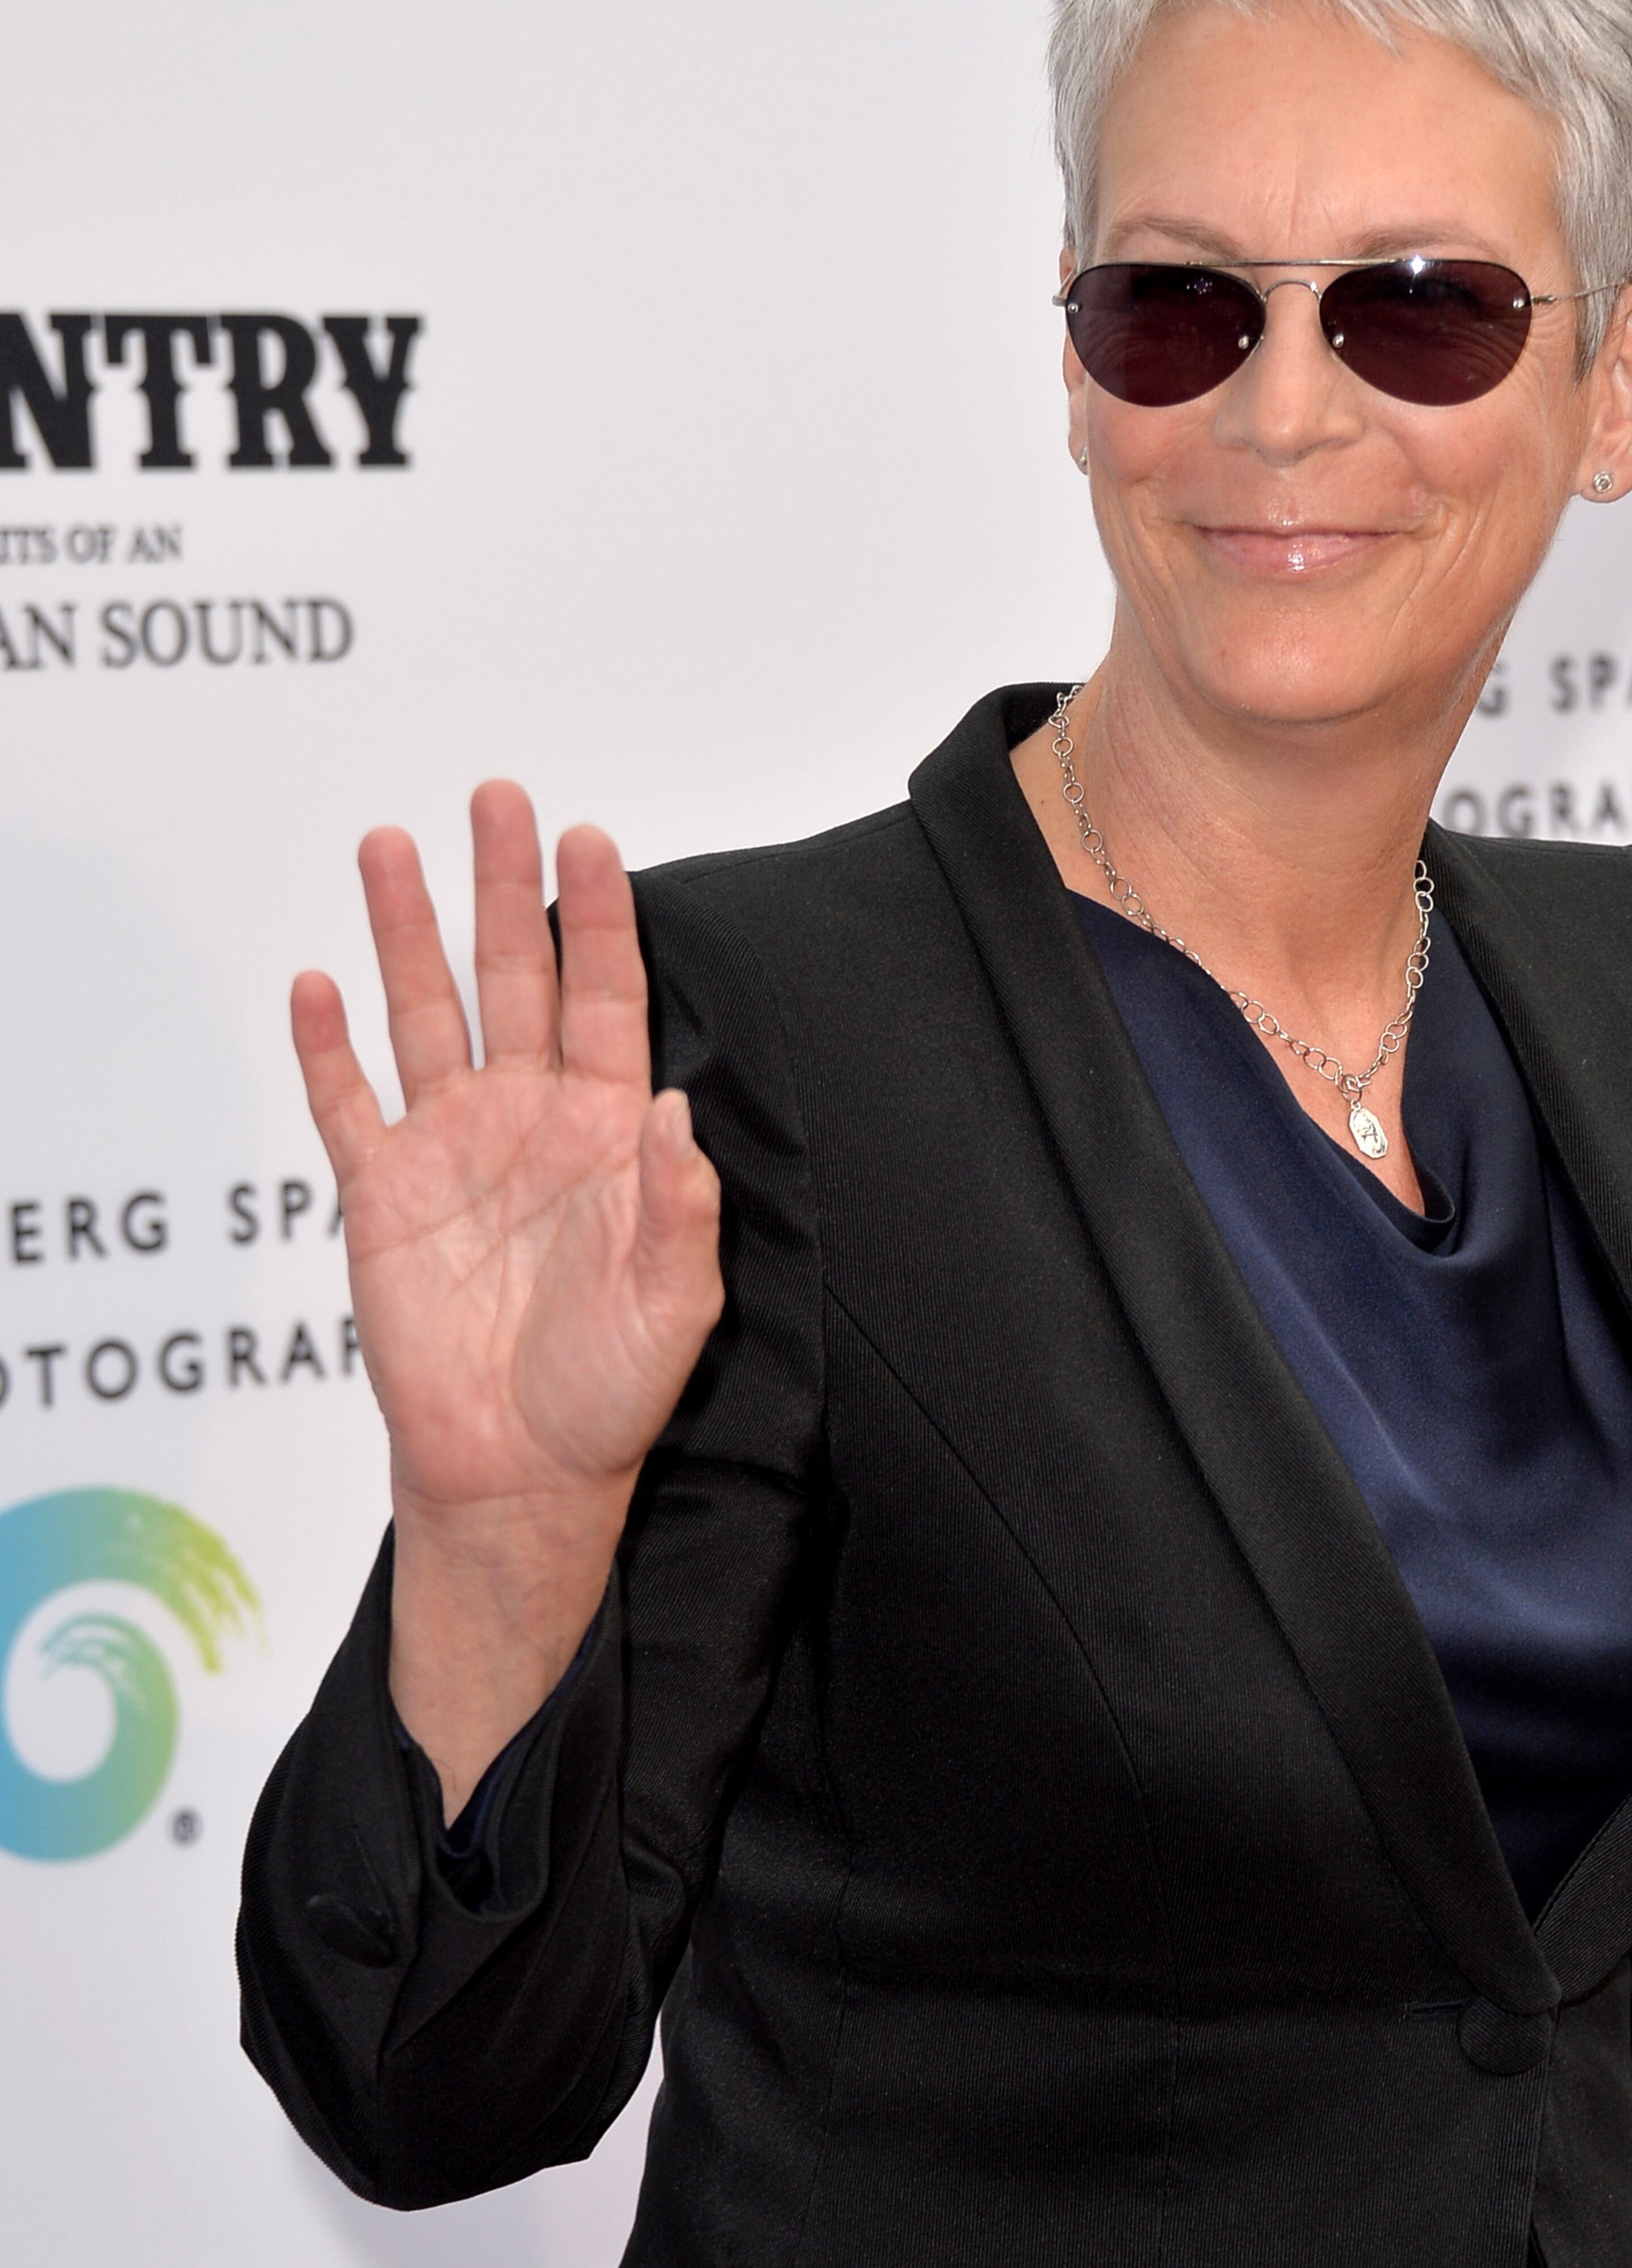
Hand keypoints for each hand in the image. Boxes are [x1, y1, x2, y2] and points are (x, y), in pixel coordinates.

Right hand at [292, 783, 723, 1804]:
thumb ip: (679, 1205)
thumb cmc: (610, 1392)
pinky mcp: (382, 1194)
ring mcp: (449, 1148)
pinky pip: (347, 1104)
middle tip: (494, 796)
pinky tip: (316, 984)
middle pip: (512, 976)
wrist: (523, 1471)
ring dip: (406, 932)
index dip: (599, 918)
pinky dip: (327, 1047)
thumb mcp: (677, 1306)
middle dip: (501, 886)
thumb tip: (672, 1104)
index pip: (606, 997)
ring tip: (389, 845)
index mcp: (608, 1133)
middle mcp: (528, 1120)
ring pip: (425, 1014)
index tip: (590, 838)